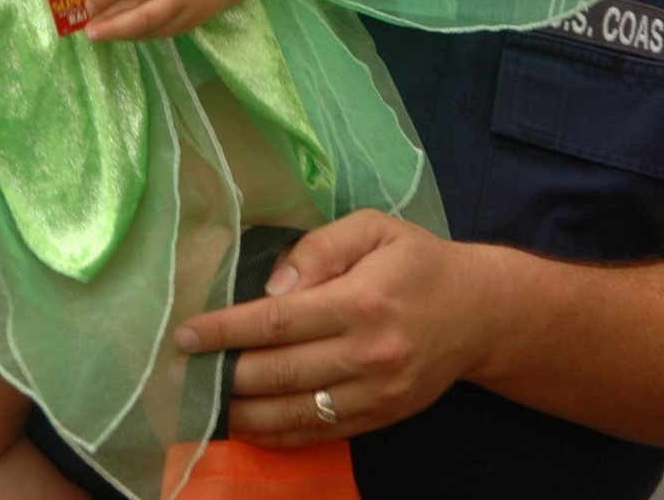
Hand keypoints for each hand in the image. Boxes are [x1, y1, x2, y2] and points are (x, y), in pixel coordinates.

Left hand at [84, 0, 232, 41]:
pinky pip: (161, 31)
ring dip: (120, 31)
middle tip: (88, 29)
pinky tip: (123, 35)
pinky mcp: (193, 17)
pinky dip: (139, 36)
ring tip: (99, 36)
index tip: (88, 5)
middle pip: (136, 1)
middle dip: (109, 17)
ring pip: (148, 21)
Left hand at [173, 210, 501, 447]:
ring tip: (207, 397)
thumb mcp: (374, 229)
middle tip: (185, 368)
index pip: (276, 322)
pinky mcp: (381, 417)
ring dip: (242, 410)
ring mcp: (375, 393)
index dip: (225, 330)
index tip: (186, 334)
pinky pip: (318, 433)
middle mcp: (367, 354)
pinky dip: (277, 434)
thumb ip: (320, 247)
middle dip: (225, 372)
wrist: (479, 312)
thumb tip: (272, 286)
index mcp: (360, 301)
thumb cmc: (417, 261)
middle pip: (278, 372)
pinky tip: (247, 423)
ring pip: (293, 411)